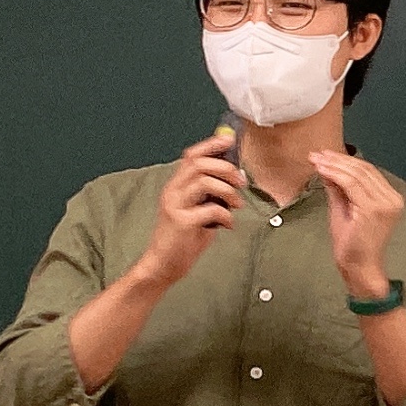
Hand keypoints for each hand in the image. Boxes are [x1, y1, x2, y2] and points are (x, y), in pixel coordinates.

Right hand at [136, 131, 242, 285]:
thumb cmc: (184, 238)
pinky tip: (227, 224)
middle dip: (226, 169)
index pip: (191, 156)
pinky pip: (211, 209)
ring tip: (236, 205)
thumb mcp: (198, 210)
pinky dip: (226, 215)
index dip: (211, 145)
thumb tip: (236, 176)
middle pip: (199, 164)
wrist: (164, 265)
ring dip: (228, 191)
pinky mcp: (181, 222)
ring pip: (205, 182)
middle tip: (241, 182)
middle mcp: (172, 191)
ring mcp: (175, 206)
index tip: (230, 140)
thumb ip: (212, 194)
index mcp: (176, 186)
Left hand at [308, 149, 404, 297]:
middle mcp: (392, 199)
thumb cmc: (353, 245)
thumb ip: (339, 188)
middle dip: (338, 159)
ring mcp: (384, 204)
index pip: (369, 172)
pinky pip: (351, 184)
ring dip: (334, 164)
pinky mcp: (372, 209)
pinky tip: (321, 169)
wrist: (359, 267)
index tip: (326, 155)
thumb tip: (327, 167)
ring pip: (357, 174)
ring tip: (316, 160)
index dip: (346, 160)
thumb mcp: (345, 209)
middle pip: (364, 169)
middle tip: (317, 154)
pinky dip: (335, 174)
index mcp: (390, 199)